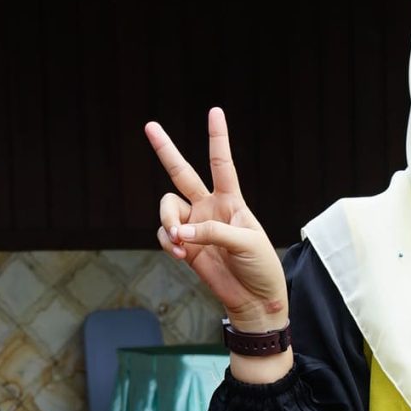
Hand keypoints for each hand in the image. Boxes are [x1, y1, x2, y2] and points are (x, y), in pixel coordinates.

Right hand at [146, 109, 283, 325]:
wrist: (254, 299)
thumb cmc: (261, 267)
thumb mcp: (246, 244)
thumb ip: (214, 232)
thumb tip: (182, 230)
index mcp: (232, 200)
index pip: (222, 164)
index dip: (217, 138)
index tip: (214, 111)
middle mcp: (210, 207)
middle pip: (182, 172)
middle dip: (166, 150)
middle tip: (150, 125)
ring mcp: (195, 226)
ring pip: (167, 208)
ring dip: (168, 221)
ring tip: (180, 241)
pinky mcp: (185, 246)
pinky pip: (165, 234)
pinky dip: (169, 242)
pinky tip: (181, 254)